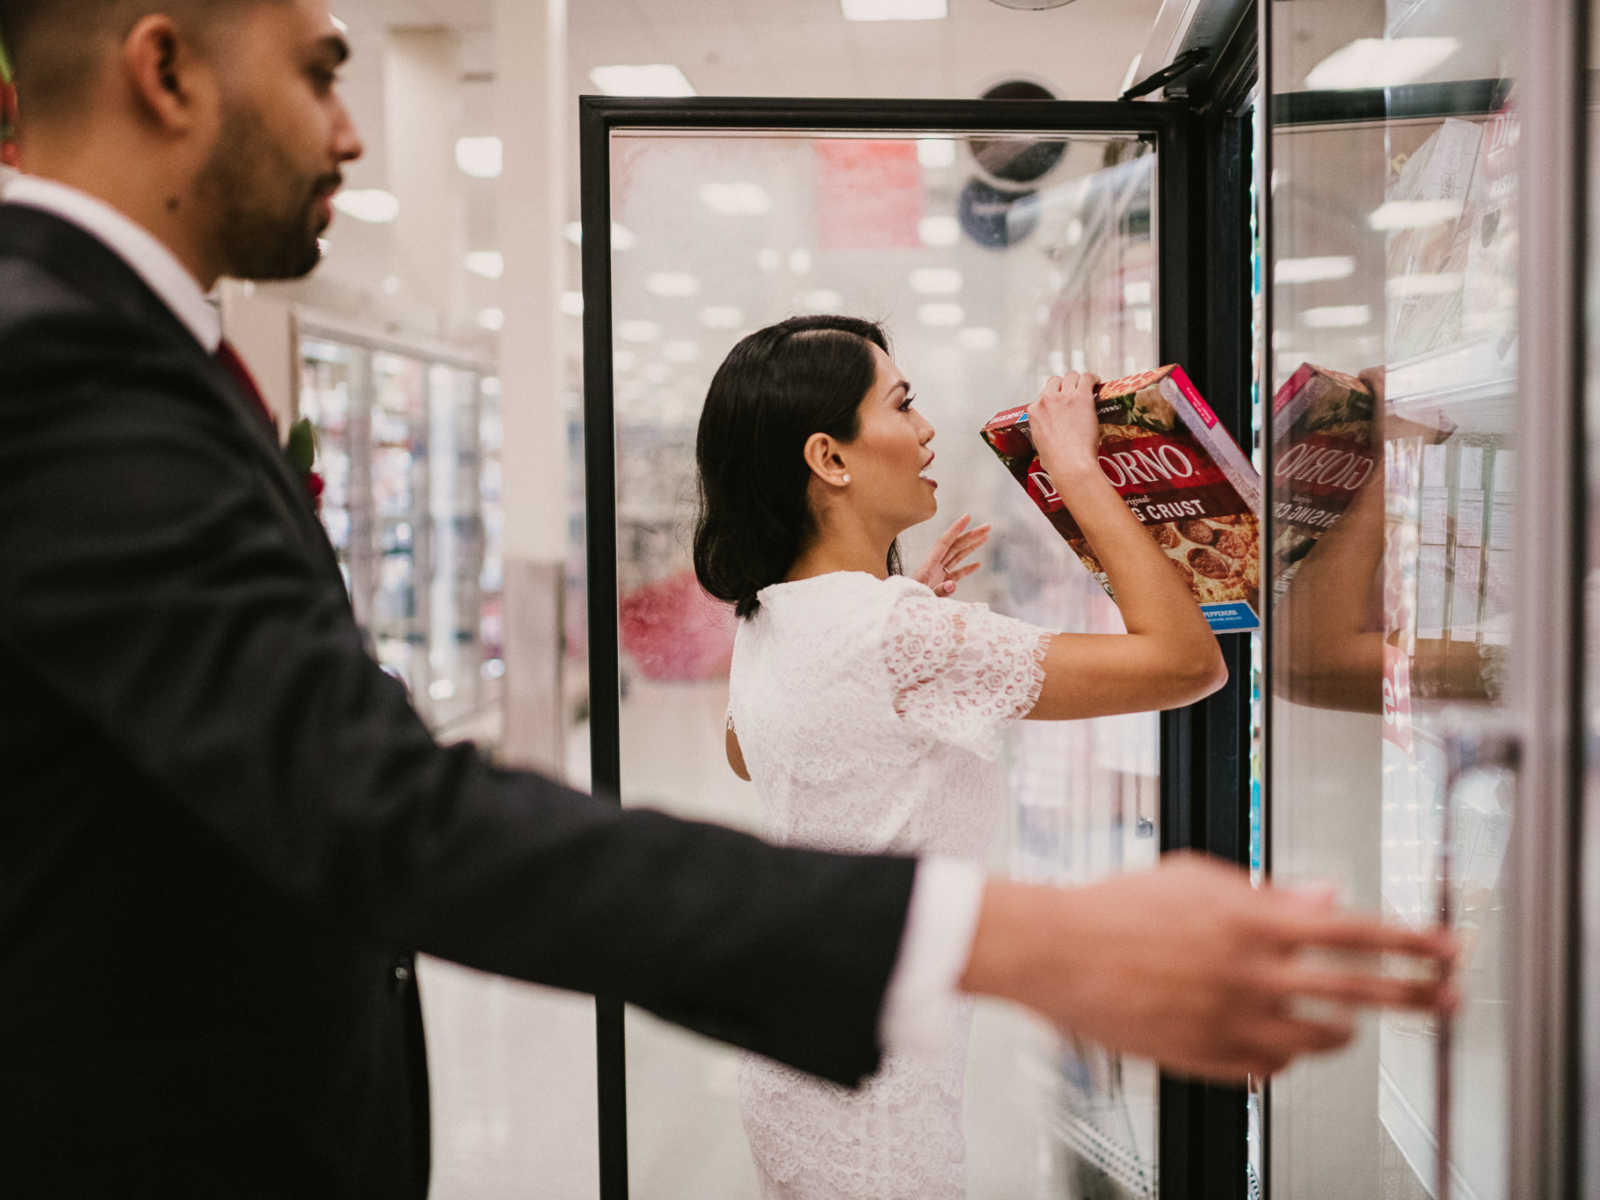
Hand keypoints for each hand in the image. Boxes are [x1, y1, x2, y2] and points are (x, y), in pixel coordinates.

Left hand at [910, 514, 990, 596]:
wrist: (898, 614)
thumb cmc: (906, 604)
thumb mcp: (921, 597)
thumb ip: (937, 591)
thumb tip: (952, 584)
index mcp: (928, 566)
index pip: (944, 542)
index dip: (956, 529)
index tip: (967, 516)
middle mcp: (933, 567)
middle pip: (955, 546)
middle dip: (971, 535)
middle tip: (988, 526)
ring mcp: (937, 575)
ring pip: (957, 557)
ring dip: (971, 547)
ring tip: (986, 537)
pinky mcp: (939, 585)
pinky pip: (956, 574)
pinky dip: (967, 569)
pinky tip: (978, 564)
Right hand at [961, 852, 1455, 1080]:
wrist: (1054, 951)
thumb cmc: (1114, 905)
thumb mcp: (1195, 877)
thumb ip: (1266, 890)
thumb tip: (1325, 896)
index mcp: (1250, 921)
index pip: (1355, 932)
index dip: (1410, 940)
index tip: (1446, 946)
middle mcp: (1249, 974)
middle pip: (1358, 991)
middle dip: (1414, 994)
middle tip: (1446, 997)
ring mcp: (1229, 1021)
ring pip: (1318, 1041)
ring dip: (1343, 1031)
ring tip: (1348, 1026)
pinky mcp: (1205, 1057)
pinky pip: (1268, 1068)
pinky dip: (1283, 1056)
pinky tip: (1280, 1044)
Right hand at [1027, 372, 1100, 479]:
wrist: (1070, 464)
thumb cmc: (1057, 462)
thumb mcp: (1040, 447)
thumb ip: (1043, 437)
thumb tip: (1049, 442)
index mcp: (1034, 412)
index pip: (1043, 396)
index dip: (1054, 398)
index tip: (1061, 403)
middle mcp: (1046, 401)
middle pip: (1055, 381)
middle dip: (1065, 385)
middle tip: (1075, 392)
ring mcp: (1064, 397)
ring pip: (1071, 376)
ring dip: (1078, 380)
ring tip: (1087, 386)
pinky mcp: (1081, 397)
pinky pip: (1087, 378)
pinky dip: (1092, 378)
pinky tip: (1097, 382)